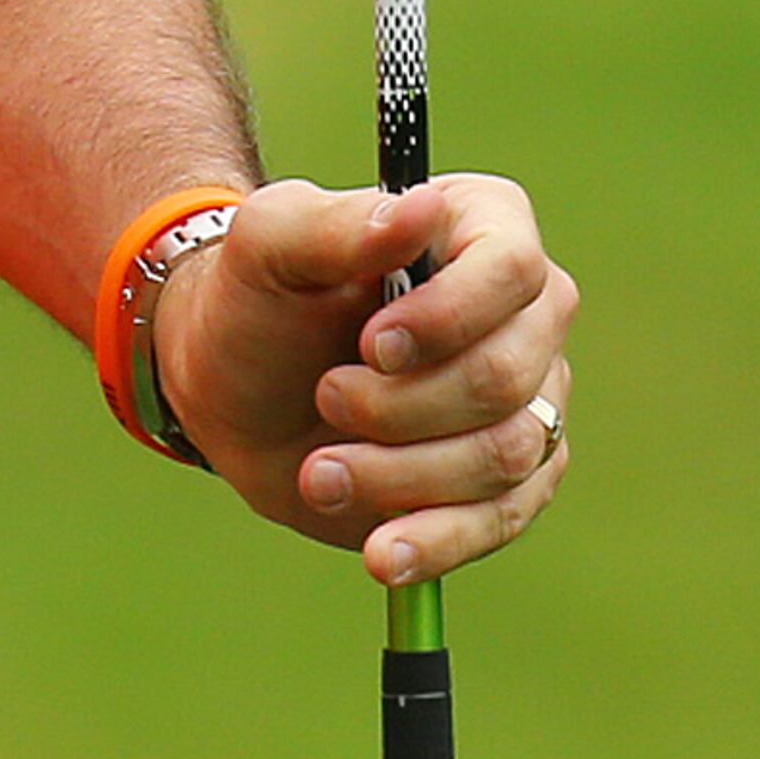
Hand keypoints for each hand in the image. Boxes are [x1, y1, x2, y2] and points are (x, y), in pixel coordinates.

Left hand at [150, 172, 576, 587]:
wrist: (232, 390)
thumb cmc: (255, 299)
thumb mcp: (267, 245)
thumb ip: (335, 224)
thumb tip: (423, 206)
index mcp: (482, 229)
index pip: (513, 271)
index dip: (448, 318)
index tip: (371, 343)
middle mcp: (525, 314)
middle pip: (507, 375)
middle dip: (401, 405)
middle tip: (325, 396)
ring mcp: (527, 400)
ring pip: (506, 454)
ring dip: (399, 473)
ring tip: (318, 470)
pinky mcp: (508, 481)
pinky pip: (502, 520)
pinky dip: (436, 541)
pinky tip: (380, 552)